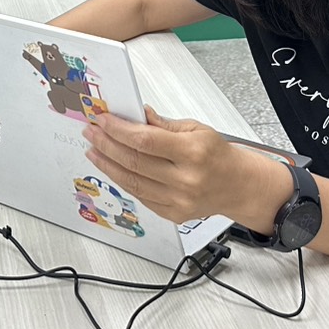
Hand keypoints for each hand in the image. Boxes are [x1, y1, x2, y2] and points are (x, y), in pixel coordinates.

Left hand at [81, 105, 247, 223]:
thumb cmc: (218, 155)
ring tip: (94, 150)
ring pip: (132, 182)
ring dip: (108, 164)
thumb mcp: (196, 129)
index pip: (145, 140)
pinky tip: (113, 168)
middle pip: (134, 161)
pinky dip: (123, 180)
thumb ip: (163, 124)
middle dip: (106, 144)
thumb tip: (136, 114)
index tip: (102, 121)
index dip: (118, 130)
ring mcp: (178, 200)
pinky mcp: (173, 214)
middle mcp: (185, 180)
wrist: (237, 185)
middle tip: (92, 132)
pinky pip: (140, 196)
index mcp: (193, 152)